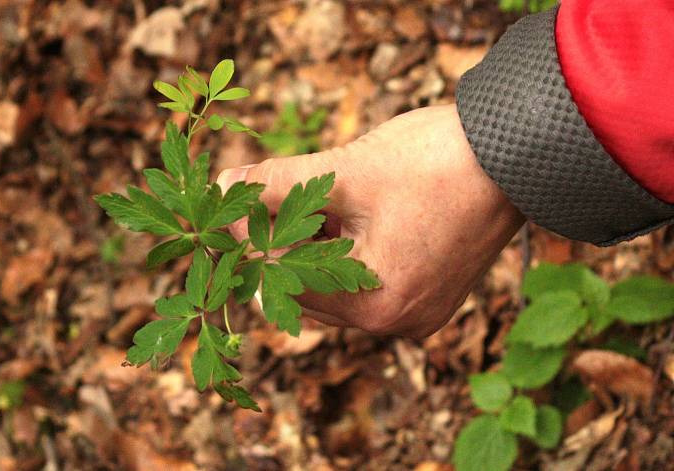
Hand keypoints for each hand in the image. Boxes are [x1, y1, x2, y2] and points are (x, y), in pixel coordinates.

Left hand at [217, 104, 524, 337]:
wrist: (518, 153)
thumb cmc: (436, 162)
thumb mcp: (345, 172)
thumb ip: (277, 184)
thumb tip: (224, 186)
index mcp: (376, 303)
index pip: (285, 283)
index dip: (253, 240)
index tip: (235, 206)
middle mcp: (397, 321)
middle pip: (311, 289)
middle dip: (286, 242)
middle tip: (273, 195)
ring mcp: (418, 311)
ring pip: (338, 284)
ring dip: (318, 244)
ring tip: (327, 198)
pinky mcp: (431, 293)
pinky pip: (369, 279)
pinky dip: (350, 248)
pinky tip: (355, 209)